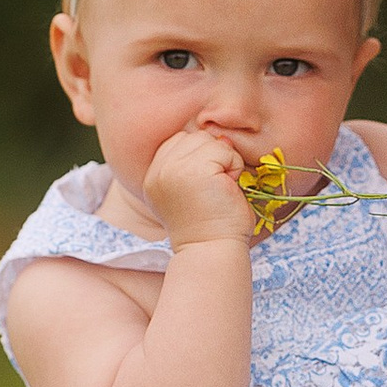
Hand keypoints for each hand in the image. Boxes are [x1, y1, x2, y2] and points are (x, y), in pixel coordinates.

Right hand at [139, 122, 253, 247]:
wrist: (212, 251)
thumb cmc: (210, 226)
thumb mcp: (189, 192)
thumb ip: (192, 163)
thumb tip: (219, 136)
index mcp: (153, 177)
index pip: (178, 141)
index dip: (200, 158)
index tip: (204, 188)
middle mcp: (158, 171)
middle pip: (194, 138)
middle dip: (213, 158)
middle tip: (214, 190)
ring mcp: (174, 169)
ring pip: (209, 141)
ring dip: (225, 162)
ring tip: (220, 190)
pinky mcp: (195, 170)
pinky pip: (224, 150)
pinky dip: (234, 167)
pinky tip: (228, 189)